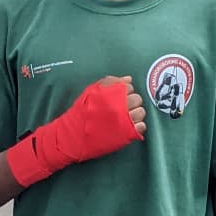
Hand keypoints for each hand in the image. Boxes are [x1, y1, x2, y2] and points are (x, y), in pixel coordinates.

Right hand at [6, 75, 144, 187]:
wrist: (73, 137)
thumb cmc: (80, 113)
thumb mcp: (90, 92)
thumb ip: (109, 83)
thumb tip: (128, 79)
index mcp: (111, 94)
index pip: (129, 87)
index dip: (125, 92)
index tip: (118, 99)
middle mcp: (120, 106)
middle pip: (137, 99)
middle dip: (132, 103)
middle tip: (122, 109)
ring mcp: (124, 121)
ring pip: (141, 113)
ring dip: (136, 115)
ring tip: (126, 119)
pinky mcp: (126, 135)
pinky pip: (142, 127)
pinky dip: (138, 127)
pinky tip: (129, 128)